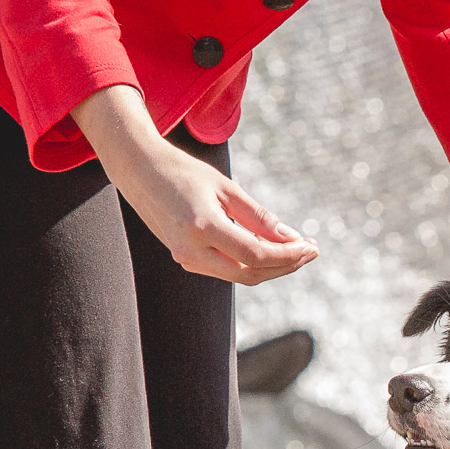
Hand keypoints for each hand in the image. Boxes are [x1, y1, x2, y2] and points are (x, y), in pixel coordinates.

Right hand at [71, 86, 316, 285]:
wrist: (138, 172)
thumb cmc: (184, 172)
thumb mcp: (226, 188)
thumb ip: (259, 218)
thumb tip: (292, 239)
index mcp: (202, 227)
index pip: (256, 255)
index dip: (288, 255)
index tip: (311, 246)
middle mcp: (192, 251)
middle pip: (251, 273)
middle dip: (285, 265)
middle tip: (311, 250)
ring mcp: (186, 260)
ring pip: (240, 276)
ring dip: (272, 267)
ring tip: (298, 251)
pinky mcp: (186, 260)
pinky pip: (227, 269)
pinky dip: (253, 264)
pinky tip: (271, 251)